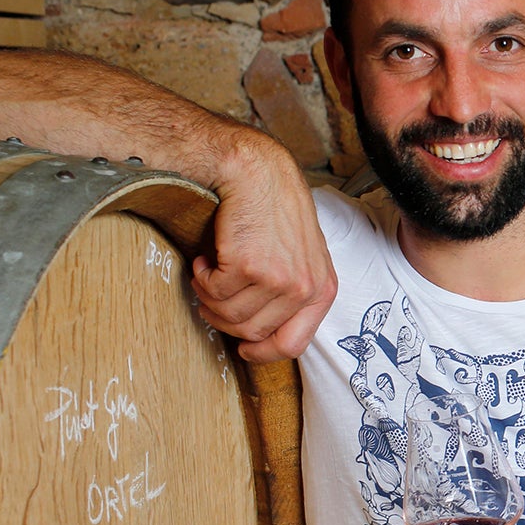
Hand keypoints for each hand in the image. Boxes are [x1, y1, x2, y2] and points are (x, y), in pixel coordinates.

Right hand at [191, 141, 336, 360]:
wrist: (257, 172)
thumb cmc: (275, 213)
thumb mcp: (302, 257)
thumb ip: (293, 294)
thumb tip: (262, 334)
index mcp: (323, 290)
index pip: (292, 345)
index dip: (262, 352)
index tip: (243, 348)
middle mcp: (305, 288)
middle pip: (252, 333)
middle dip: (224, 320)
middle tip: (212, 297)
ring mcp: (279, 279)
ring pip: (229, 316)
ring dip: (209, 298)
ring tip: (209, 273)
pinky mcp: (249, 266)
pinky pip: (213, 292)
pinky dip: (201, 278)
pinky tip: (206, 259)